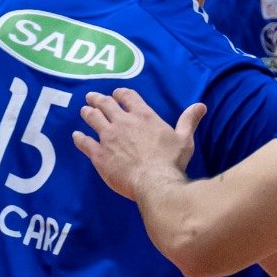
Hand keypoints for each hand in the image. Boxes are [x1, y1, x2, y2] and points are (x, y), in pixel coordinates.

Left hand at [73, 88, 204, 200]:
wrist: (154, 182)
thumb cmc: (171, 161)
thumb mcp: (184, 139)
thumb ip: (189, 121)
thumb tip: (201, 106)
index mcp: (144, 116)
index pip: (128, 97)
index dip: (120, 93)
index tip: (116, 94)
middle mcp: (123, 122)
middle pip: (105, 104)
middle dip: (98, 99)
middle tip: (91, 97)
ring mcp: (108, 138)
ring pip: (93, 119)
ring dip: (87, 113)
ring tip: (84, 111)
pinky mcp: (99, 155)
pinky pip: (84, 143)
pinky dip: (79, 138)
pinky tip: (76, 136)